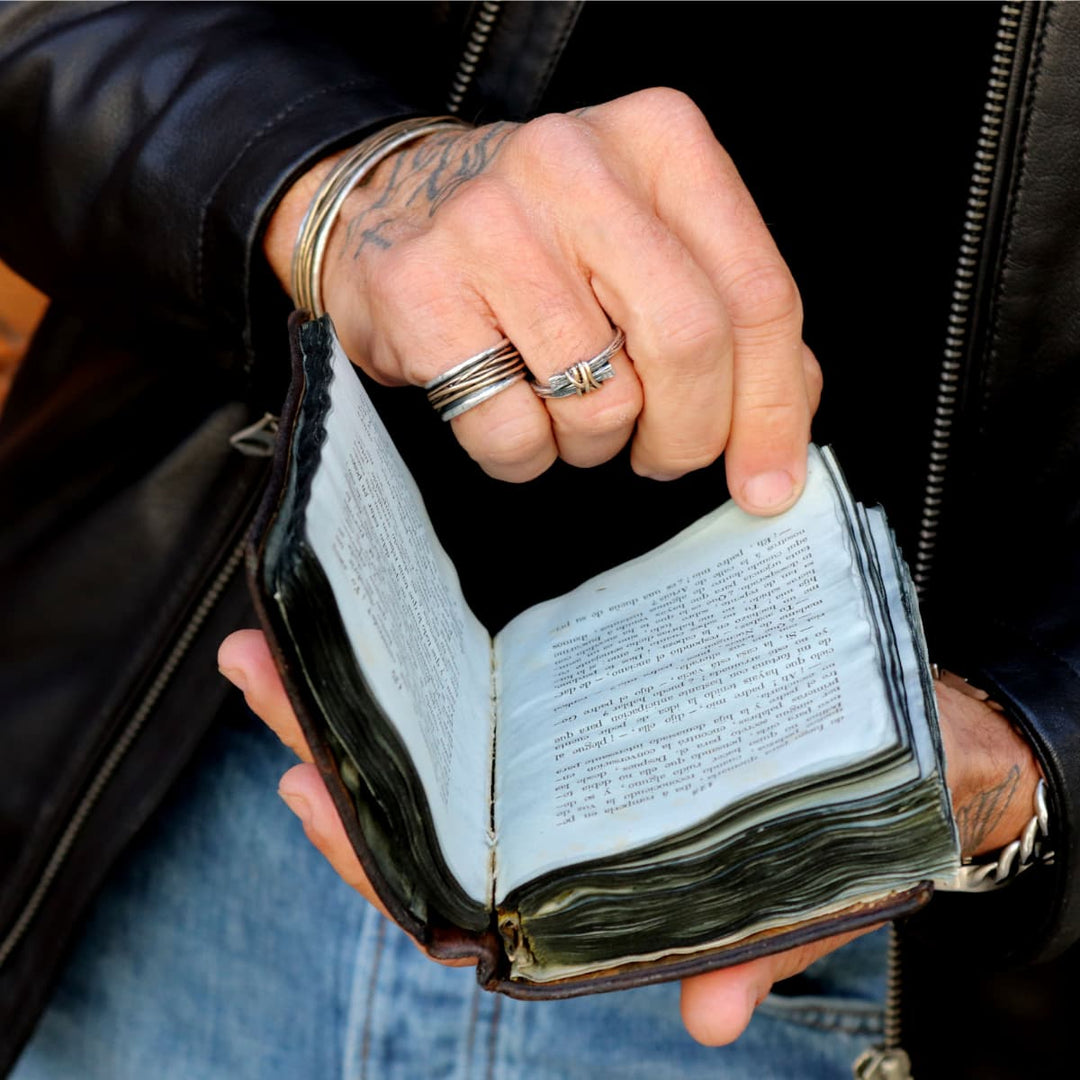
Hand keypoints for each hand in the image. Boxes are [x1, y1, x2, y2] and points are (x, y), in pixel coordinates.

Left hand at [219, 630, 1041, 1044]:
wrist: (918, 750)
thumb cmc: (855, 816)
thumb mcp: (814, 887)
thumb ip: (756, 941)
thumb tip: (710, 1013)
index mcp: (591, 883)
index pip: (455, 882)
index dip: (372, 844)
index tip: (303, 785)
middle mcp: (562, 827)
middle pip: (423, 798)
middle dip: (331, 736)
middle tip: (257, 666)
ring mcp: (567, 764)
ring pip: (441, 743)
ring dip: (362, 692)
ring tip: (288, 635)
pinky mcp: (587, 702)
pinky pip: (493, 696)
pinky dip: (436, 665)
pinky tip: (394, 619)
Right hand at [264, 90, 821, 509]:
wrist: (391, 207)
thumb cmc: (539, 239)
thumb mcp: (650, 247)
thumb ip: (731, 321)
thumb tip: (783, 423)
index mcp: (659, 141)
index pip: (756, 293)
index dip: (771, 407)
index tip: (768, 481)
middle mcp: (575, 164)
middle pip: (688, 342)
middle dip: (689, 434)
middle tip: (665, 455)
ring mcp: (488, 222)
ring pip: (599, 400)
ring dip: (594, 442)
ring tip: (564, 403)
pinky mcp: (418, 288)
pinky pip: (511, 431)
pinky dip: (524, 454)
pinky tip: (511, 409)